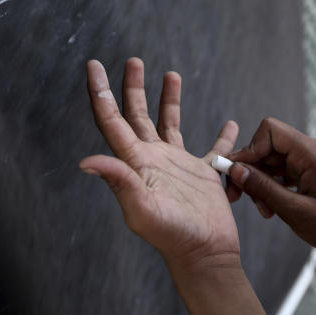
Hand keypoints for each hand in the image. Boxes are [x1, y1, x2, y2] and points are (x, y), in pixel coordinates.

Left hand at [79, 58, 240, 274]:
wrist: (204, 254)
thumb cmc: (172, 236)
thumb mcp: (141, 208)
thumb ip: (118, 181)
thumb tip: (85, 162)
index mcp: (135, 162)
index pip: (112, 121)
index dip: (101, 93)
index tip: (94, 66)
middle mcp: (152, 160)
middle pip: (137, 115)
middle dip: (132, 87)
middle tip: (132, 60)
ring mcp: (177, 166)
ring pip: (170, 124)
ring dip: (168, 99)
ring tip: (170, 74)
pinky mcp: (203, 174)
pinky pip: (213, 149)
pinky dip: (223, 136)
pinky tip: (230, 123)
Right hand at [226, 118, 315, 266]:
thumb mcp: (293, 210)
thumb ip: (263, 188)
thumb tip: (235, 170)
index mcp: (312, 153)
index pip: (270, 131)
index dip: (250, 149)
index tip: (237, 173)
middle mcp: (310, 150)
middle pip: (267, 146)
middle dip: (250, 169)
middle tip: (237, 196)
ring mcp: (308, 160)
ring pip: (269, 160)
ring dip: (259, 182)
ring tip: (262, 210)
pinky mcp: (306, 171)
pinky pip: (278, 171)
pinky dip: (269, 187)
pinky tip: (269, 208)